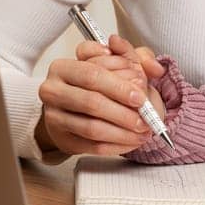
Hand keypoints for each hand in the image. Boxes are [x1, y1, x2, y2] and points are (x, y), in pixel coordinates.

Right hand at [34, 35, 164, 156]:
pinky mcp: (63, 140)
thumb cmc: (95, 84)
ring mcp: (54, 117)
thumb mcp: (115, 63)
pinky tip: (131, 141)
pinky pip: (92, 146)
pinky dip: (116, 145)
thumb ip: (136, 58)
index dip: (119, 86)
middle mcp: (52, 90)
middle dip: (123, 112)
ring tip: (142, 132)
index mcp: (62, 67)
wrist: (74, 110)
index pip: (92, 73)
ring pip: (92, 127)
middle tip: (144, 118)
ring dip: (122, 132)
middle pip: (91, 102)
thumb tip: (152, 66)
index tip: (140, 96)